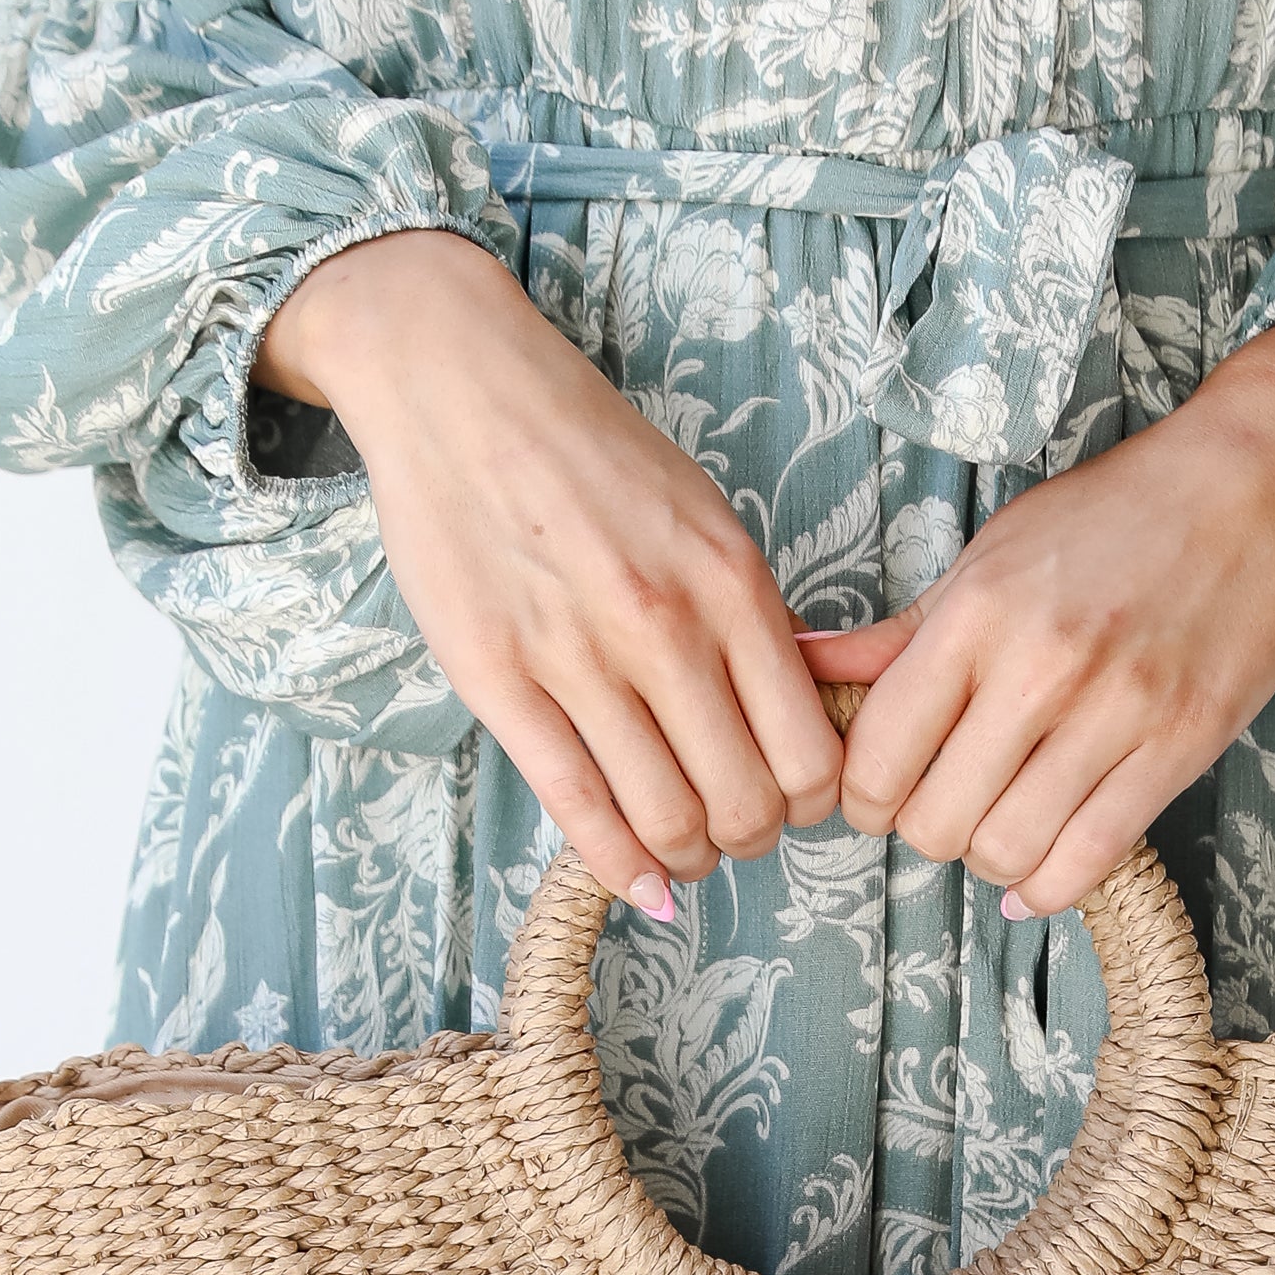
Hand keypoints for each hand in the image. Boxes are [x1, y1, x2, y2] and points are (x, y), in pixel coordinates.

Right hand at [260, 229, 841, 911]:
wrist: (460, 388)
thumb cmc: (589, 453)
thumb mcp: (703, 515)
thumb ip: (749, 612)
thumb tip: (798, 707)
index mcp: (731, 583)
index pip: (809, 749)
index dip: (813, 802)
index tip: (793, 799)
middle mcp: (665, 626)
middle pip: (747, 800)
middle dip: (753, 838)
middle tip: (736, 831)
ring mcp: (578, 658)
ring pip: (667, 818)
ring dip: (689, 858)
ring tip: (684, 850)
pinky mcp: (498, 680)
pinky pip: (576, 807)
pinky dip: (619, 868)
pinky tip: (641, 887)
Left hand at [804, 326, 1274, 914]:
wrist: (1253, 484)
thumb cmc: (1114, 515)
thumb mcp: (990, 556)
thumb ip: (897, 632)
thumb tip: (798, 663)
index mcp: (979, 614)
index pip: (877, 753)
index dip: (861, 796)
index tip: (878, 791)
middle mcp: (1041, 668)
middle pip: (935, 819)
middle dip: (922, 831)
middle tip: (940, 808)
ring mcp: (1117, 712)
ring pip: (1009, 851)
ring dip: (987, 859)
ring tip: (995, 827)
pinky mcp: (1180, 747)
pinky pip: (1090, 858)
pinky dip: (1047, 887)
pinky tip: (1035, 873)